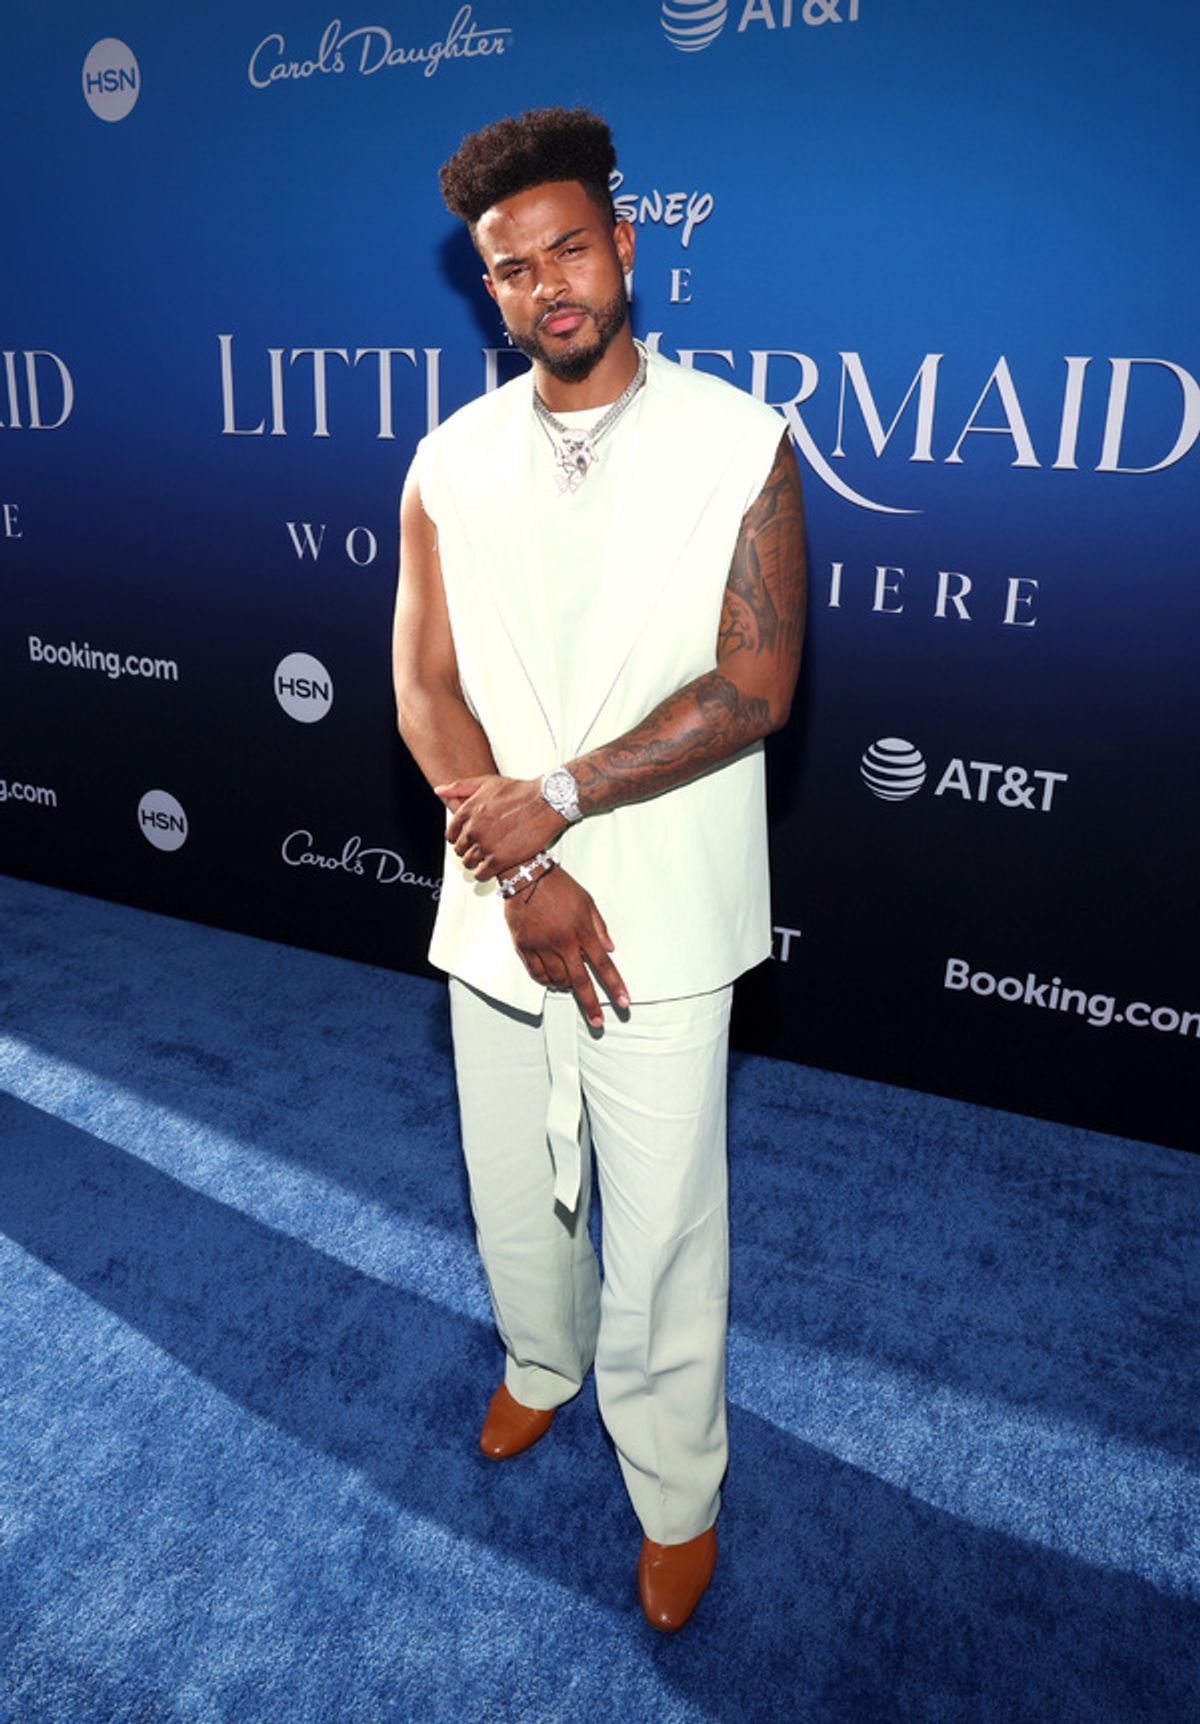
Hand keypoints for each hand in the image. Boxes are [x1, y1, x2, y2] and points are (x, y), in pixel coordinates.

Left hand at [437, 774, 564, 879]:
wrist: (546, 802)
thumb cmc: (521, 792)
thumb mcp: (487, 783)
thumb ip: (460, 787)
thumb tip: (440, 791)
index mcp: (468, 811)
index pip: (451, 833)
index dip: (459, 838)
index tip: (467, 840)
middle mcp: (473, 829)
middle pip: (459, 849)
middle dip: (468, 850)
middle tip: (481, 849)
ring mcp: (486, 845)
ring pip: (469, 863)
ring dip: (476, 863)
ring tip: (487, 859)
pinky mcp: (500, 859)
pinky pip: (482, 874)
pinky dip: (483, 874)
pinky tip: (490, 869)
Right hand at [503, 867, 628, 1028]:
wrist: (526, 875)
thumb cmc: (559, 887)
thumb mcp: (587, 902)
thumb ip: (599, 928)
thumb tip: (610, 948)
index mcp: (581, 931)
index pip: (603, 965)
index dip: (615, 986)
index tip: (624, 1003)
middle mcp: (562, 943)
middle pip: (580, 981)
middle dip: (591, 1005)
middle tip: (598, 1023)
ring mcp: (542, 946)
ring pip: (557, 979)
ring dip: (567, 987)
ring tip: (572, 987)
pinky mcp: (524, 946)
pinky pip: (536, 973)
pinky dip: (546, 981)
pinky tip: (552, 981)